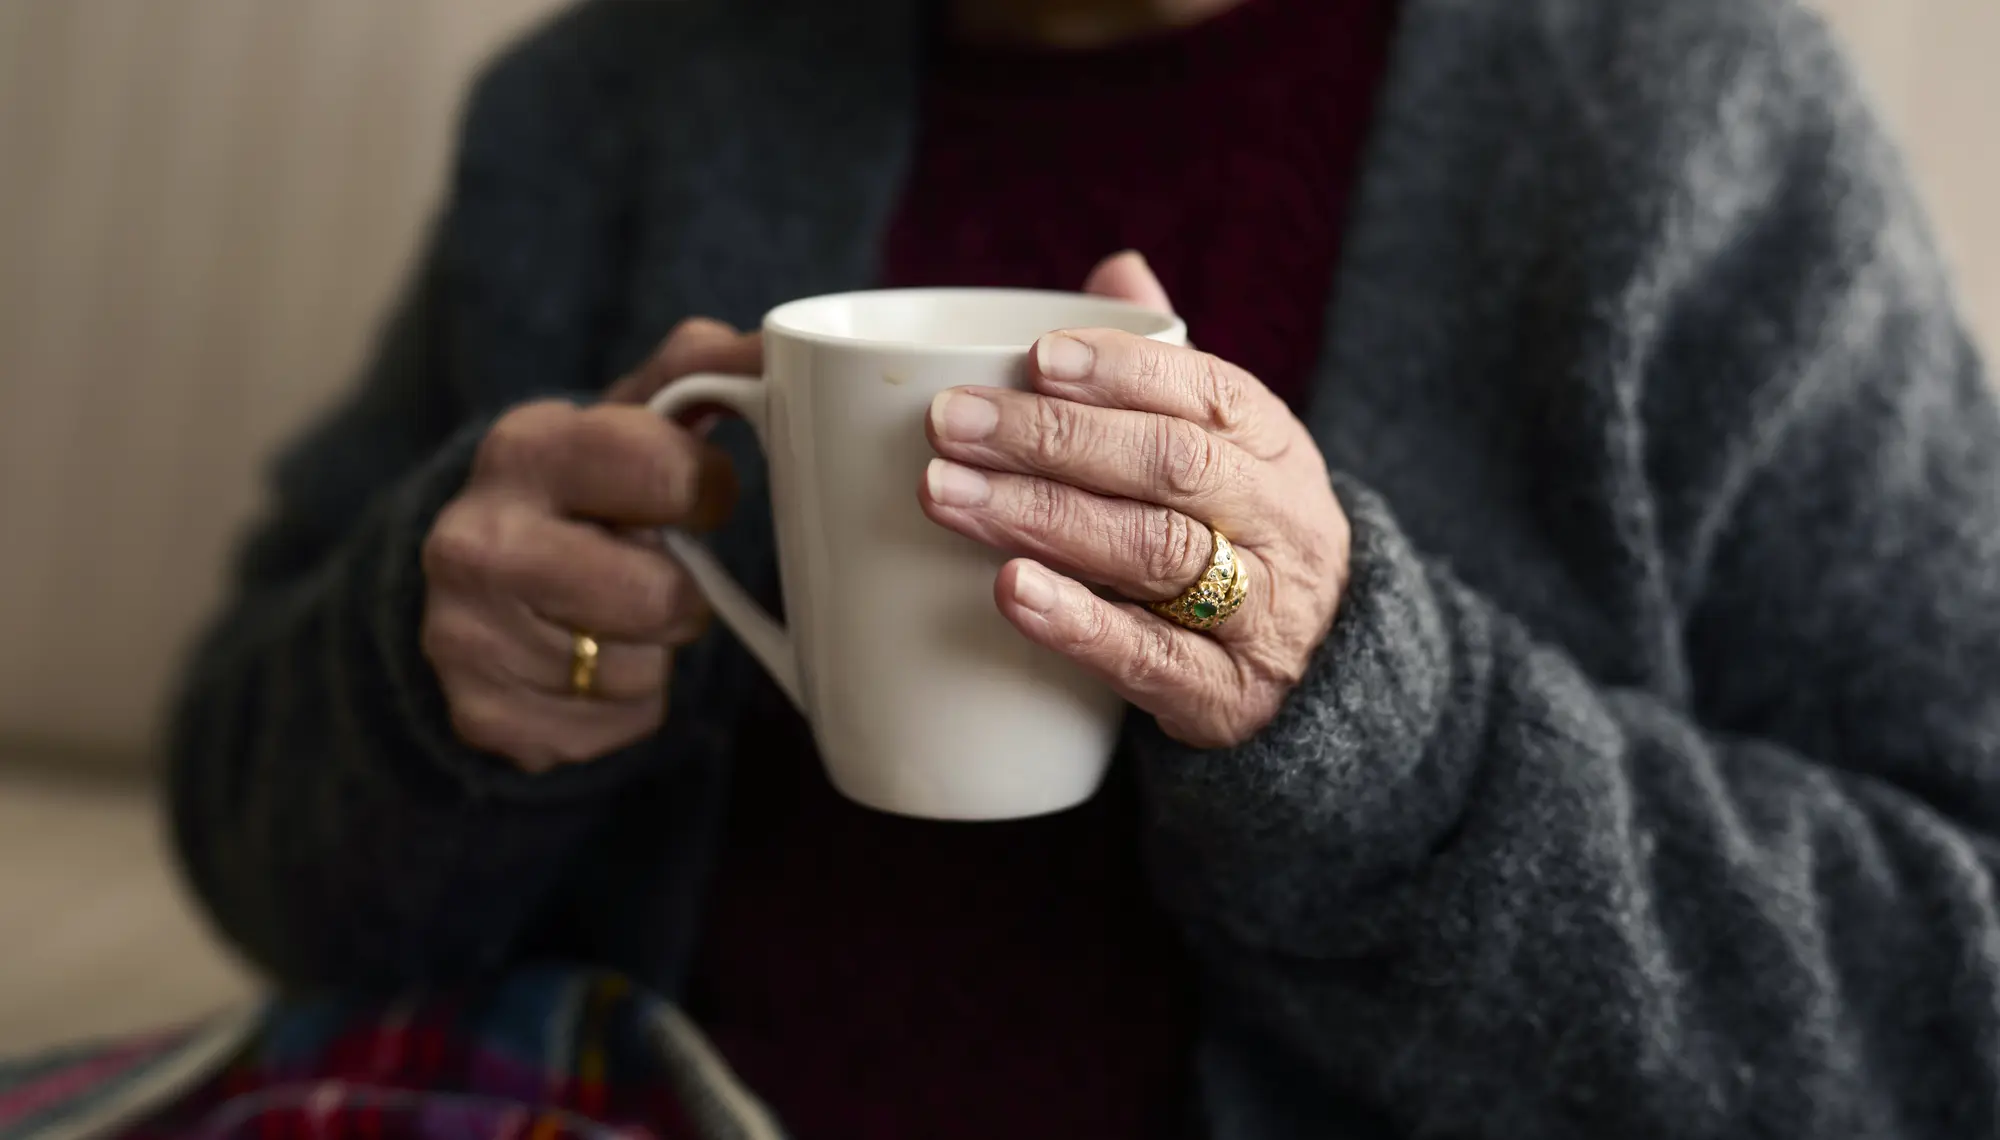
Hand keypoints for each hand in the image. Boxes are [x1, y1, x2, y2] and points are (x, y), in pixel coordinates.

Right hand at [421, 319, 755, 771]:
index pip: (666, 469)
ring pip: (641, 669)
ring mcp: (464, 635)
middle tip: (654, 564)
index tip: (697, 496)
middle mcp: (474, 540)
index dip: (707, 491)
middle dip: (682, 587)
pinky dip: (624, 705)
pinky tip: (588, 667)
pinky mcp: (480, 715)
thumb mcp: (633, 414)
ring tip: (614, 613)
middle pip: (662, 594)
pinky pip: (613, 727)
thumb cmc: (588, 489)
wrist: (478, 579)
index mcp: (526, 446)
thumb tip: (783, 346)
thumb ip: (707, 369)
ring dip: (654, 650)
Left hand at [919, 253, 1350, 747]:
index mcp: (1275, 447)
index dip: (1121, 371)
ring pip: (1154, 552)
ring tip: (947, 495)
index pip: (1209, 391)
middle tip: (949, 423)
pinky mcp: (1227, 697)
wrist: (1327, 676)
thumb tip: (1118, 266)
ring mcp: (1263, 613)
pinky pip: (1152, 656)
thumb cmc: (1238, 537)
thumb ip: (1166, 368)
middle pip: (1170, 466)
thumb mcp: (1225, 453)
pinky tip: (1012, 591)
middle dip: (1052, 438)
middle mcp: (1281, 522)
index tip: (1035, 356)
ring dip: (1042, 517)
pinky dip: (1078, 622)